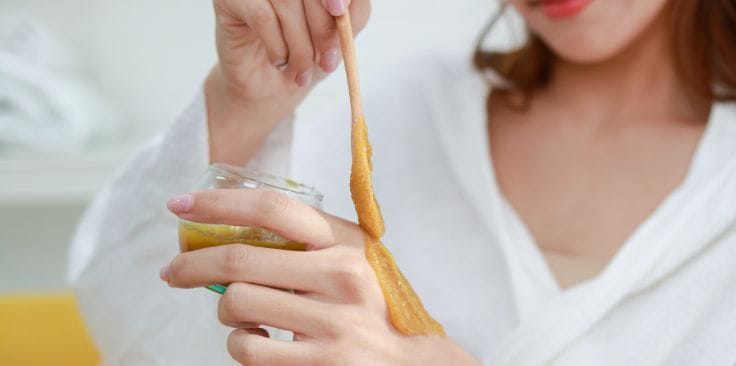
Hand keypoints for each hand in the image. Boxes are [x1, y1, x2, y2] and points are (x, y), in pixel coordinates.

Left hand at [162, 189, 480, 365]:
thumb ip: (306, 244)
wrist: (411, 364)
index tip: (180, 205)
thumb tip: (227, 232)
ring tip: (243, 317)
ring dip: (225, 313)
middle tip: (173, 272)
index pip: (272, 208)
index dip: (218, 203)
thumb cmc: (369, 308)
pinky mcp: (319, 364)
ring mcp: (332, 323)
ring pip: (236, 304)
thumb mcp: (351, 262)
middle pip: (239, 258)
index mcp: (347, 242)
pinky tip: (261, 341)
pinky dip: (240, 344)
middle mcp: (342, 276)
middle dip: (192, 265)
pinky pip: (247, 348)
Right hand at [204, 0, 370, 164]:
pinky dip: (277, 46)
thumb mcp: (337, 37)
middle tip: (327, 61)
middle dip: (322, 28)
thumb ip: (351, 15)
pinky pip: (262, 16)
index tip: (340, 12)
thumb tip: (346, 3)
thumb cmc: (303, 56)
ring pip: (287, 3)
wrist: (267, 87)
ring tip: (301, 70)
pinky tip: (279, 62)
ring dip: (300, 45)